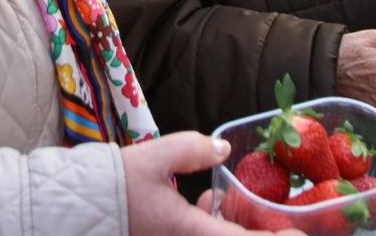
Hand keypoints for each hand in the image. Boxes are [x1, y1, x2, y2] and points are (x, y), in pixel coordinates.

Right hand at [123, 132, 297, 234]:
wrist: (75, 207)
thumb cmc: (115, 185)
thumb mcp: (154, 157)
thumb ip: (193, 149)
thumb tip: (223, 149)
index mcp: (190, 232)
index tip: (300, 234)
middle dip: (259, 231)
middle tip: (284, 221)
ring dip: (237, 228)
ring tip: (244, 206)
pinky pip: (202, 235)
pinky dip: (216, 226)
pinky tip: (207, 203)